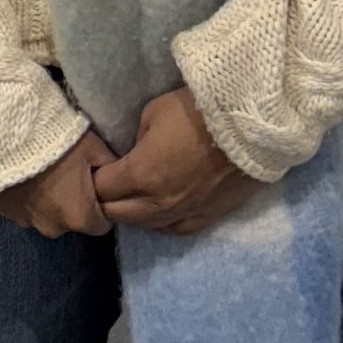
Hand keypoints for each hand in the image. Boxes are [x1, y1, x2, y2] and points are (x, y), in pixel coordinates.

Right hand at [0, 131, 115, 238]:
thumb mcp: (94, 148)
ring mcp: (24, 222)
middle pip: (71, 220)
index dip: (101, 204)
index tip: (95, 185)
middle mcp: (53, 228)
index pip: (102, 223)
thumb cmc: (56, 143)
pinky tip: (22, 173)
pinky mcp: (2, 213)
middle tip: (66, 173)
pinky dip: (24, 195)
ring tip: (41, 172)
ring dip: (46, 200)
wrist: (3, 136)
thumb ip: (111, 168)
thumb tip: (120, 175)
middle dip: (72, 202)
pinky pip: (20, 207)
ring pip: (44, 215)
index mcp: (80, 218)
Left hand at [92, 88, 258, 236]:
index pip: (100, 189)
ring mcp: (184, 214)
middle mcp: (158, 203)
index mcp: (140, 175)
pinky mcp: (207, 218)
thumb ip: (135, 141)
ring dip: (130, 214)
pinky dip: (159, 224)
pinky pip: (174, 230)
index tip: (91, 169)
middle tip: (103, 185)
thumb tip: (132, 155)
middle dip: (104, 200)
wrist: (251, 127)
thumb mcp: (152, 114)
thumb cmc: (198, 112)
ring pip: (145, 226)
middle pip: (117, 213)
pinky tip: (156, 214)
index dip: (91, 179)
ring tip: (126, 199)